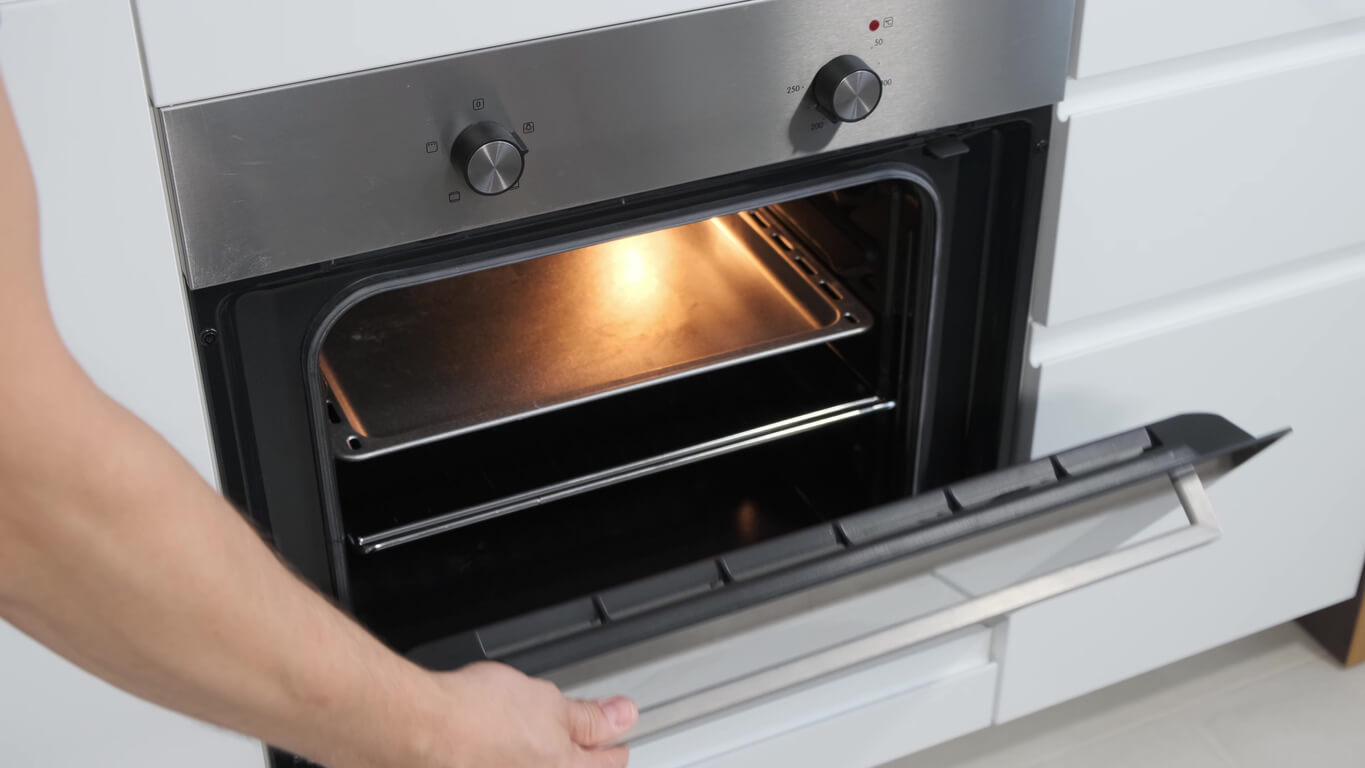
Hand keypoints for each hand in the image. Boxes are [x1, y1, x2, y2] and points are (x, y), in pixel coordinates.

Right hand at [427, 662, 636, 767]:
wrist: (419, 728)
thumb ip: (588, 716)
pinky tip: (498, 743)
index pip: (608, 763)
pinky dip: (511, 755)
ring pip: (538, 767)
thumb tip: (621, 715)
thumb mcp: (547, 702)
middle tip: (568, 729)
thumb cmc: (476, 718)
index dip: (614, 742)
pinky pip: (505, 763)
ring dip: (538, 755)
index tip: (613, 730)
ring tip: (524, 732)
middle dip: (576, 753)